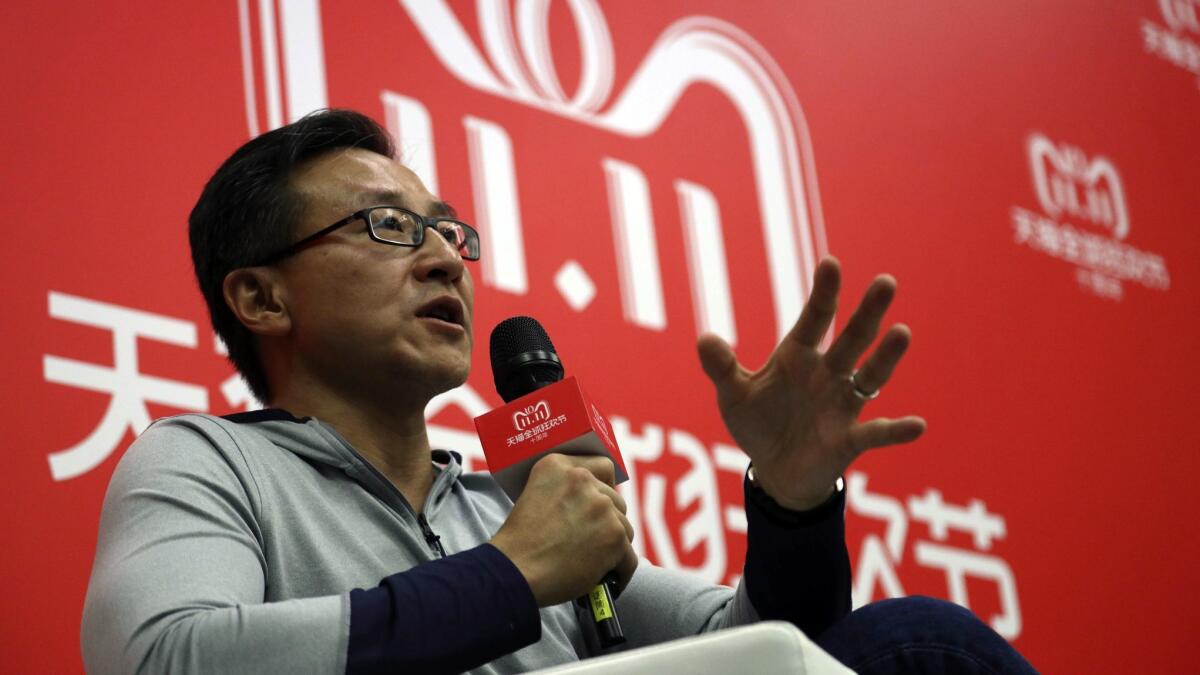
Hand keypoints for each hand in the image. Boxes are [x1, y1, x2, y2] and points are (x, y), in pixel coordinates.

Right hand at [490, 454, 637, 606]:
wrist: (514, 571)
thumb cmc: (520, 543)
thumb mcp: (534, 496)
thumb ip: (564, 490)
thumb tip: (593, 502)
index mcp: (559, 466)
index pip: (602, 466)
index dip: (604, 487)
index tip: (598, 505)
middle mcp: (583, 480)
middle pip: (615, 501)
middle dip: (606, 522)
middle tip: (589, 542)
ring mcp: (602, 507)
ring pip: (624, 528)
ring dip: (613, 546)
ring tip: (593, 563)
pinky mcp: (614, 536)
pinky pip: (629, 557)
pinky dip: (620, 571)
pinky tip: (607, 579)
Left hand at [697, 257, 925, 510]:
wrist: (775, 471)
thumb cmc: (758, 424)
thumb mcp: (734, 395)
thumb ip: (721, 368)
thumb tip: (704, 338)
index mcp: (799, 356)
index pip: (815, 318)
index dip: (823, 292)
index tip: (831, 263)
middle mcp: (828, 374)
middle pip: (852, 338)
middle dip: (868, 311)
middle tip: (886, 281)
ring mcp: (843, 405)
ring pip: (870, 376)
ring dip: (886, 356)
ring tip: (902, 332)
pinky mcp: (850, 439)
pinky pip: (876, 433)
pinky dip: (895, 430)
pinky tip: (917, 425)